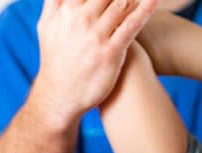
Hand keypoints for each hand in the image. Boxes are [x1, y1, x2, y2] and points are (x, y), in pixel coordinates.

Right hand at [33, 0, 157, 124]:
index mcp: (64, 10)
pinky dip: (144, 10)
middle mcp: (79, 19)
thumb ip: (55, 2)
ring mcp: (95, 35)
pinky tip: (154, 0)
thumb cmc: (56, 59)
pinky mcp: (111, 52)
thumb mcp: (47, 27)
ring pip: (121, 3)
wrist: (61, 95)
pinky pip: (132, 25)